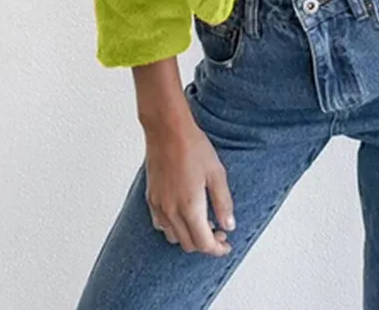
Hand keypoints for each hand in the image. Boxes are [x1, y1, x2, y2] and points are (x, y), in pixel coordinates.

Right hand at [144, 121, 235, 256]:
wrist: (168, 130)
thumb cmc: (193, 147)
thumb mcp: (217, 173)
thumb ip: (223, 203)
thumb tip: (228, 225)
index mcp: (190, 207)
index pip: (204, 243)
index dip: (217, 248)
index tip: (226, 245)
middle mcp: (171, 211)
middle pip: (188, 244)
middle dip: (206, 243)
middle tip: (219, 231)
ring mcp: (158, 206)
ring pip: (174, 237)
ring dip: (189, 237)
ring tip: (203, 222)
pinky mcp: (150, 199)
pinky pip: (161, 225)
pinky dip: (174, 228)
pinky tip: (184, 214)